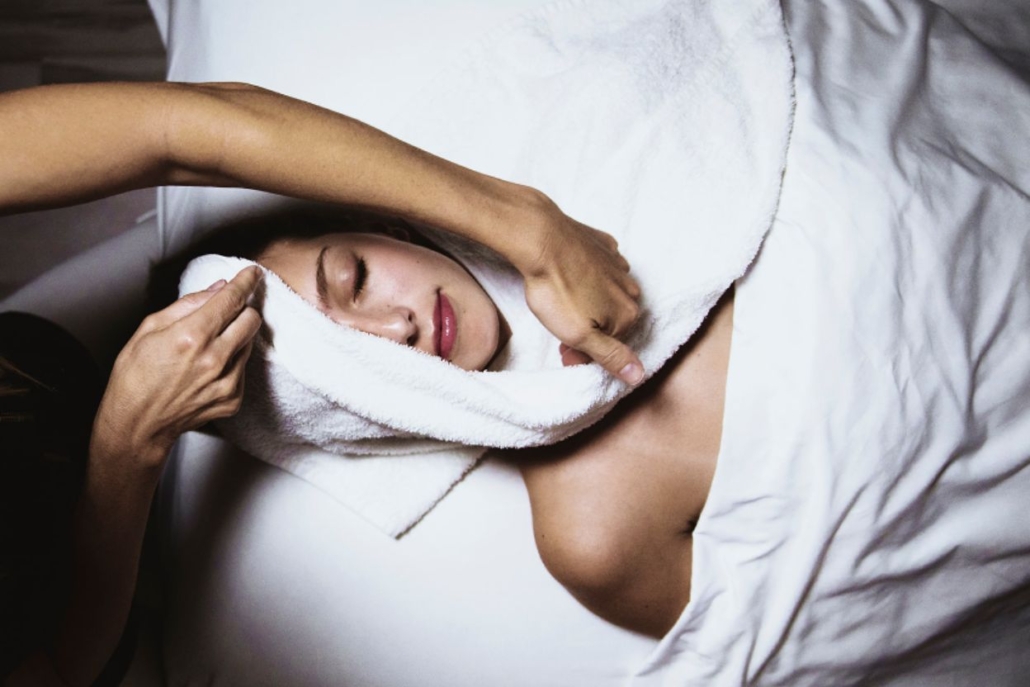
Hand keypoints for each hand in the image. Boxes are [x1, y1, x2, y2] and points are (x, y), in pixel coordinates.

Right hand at [91, 266, 263, 468]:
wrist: (137, 425)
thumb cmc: (135, 377)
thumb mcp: (149, 329)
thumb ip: (188, 304)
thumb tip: (217, 287)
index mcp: (191, 336)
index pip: (232, 299)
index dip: (246, 281)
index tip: (253, 273)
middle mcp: (214, 359)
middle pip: (252, 319)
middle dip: (241, 310)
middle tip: (224, 312)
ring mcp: (227, 381)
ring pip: (249, 343)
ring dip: (234, 337)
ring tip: (205, 347)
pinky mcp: (233, 398)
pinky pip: (243, 368)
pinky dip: (230, 361)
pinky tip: (206, 369)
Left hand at [512, 199, 643, 384]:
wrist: (541, 239)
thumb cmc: (556, 290)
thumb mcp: (580, 335)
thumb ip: (611, 356)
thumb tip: (639, 376)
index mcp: (628, 313)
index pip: (612, 345)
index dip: (585, 353)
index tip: (563, 351)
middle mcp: (630, 288)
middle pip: (611, 320)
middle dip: (588, 329)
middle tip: (558, 327)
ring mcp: (617, 263)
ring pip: (606, 293)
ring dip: (588, 303)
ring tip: (560, 301)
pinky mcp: (603, 244)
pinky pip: (600, 266)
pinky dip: (587, 275)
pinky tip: (569, 275)